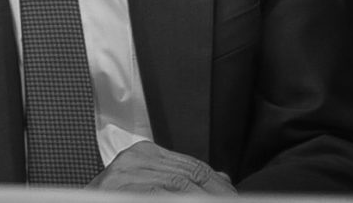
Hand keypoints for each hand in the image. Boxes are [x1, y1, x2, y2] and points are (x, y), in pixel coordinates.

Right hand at [92, 142, 234, 193]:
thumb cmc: (118, 199)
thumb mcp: (152, 189)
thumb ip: (179, 181)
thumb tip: (222, 179)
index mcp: (143, 155)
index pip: (192, 165)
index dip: (216, 183)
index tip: (232, 195)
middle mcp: (134, 159)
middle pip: (190, 174)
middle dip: (216, 191)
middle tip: (234, 201)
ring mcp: (126, 173)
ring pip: (182, 184)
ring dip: (205, 196)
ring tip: (223, 202)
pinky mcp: (122, 187)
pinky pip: (162, 193)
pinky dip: (185, 199)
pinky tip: (198, 201)